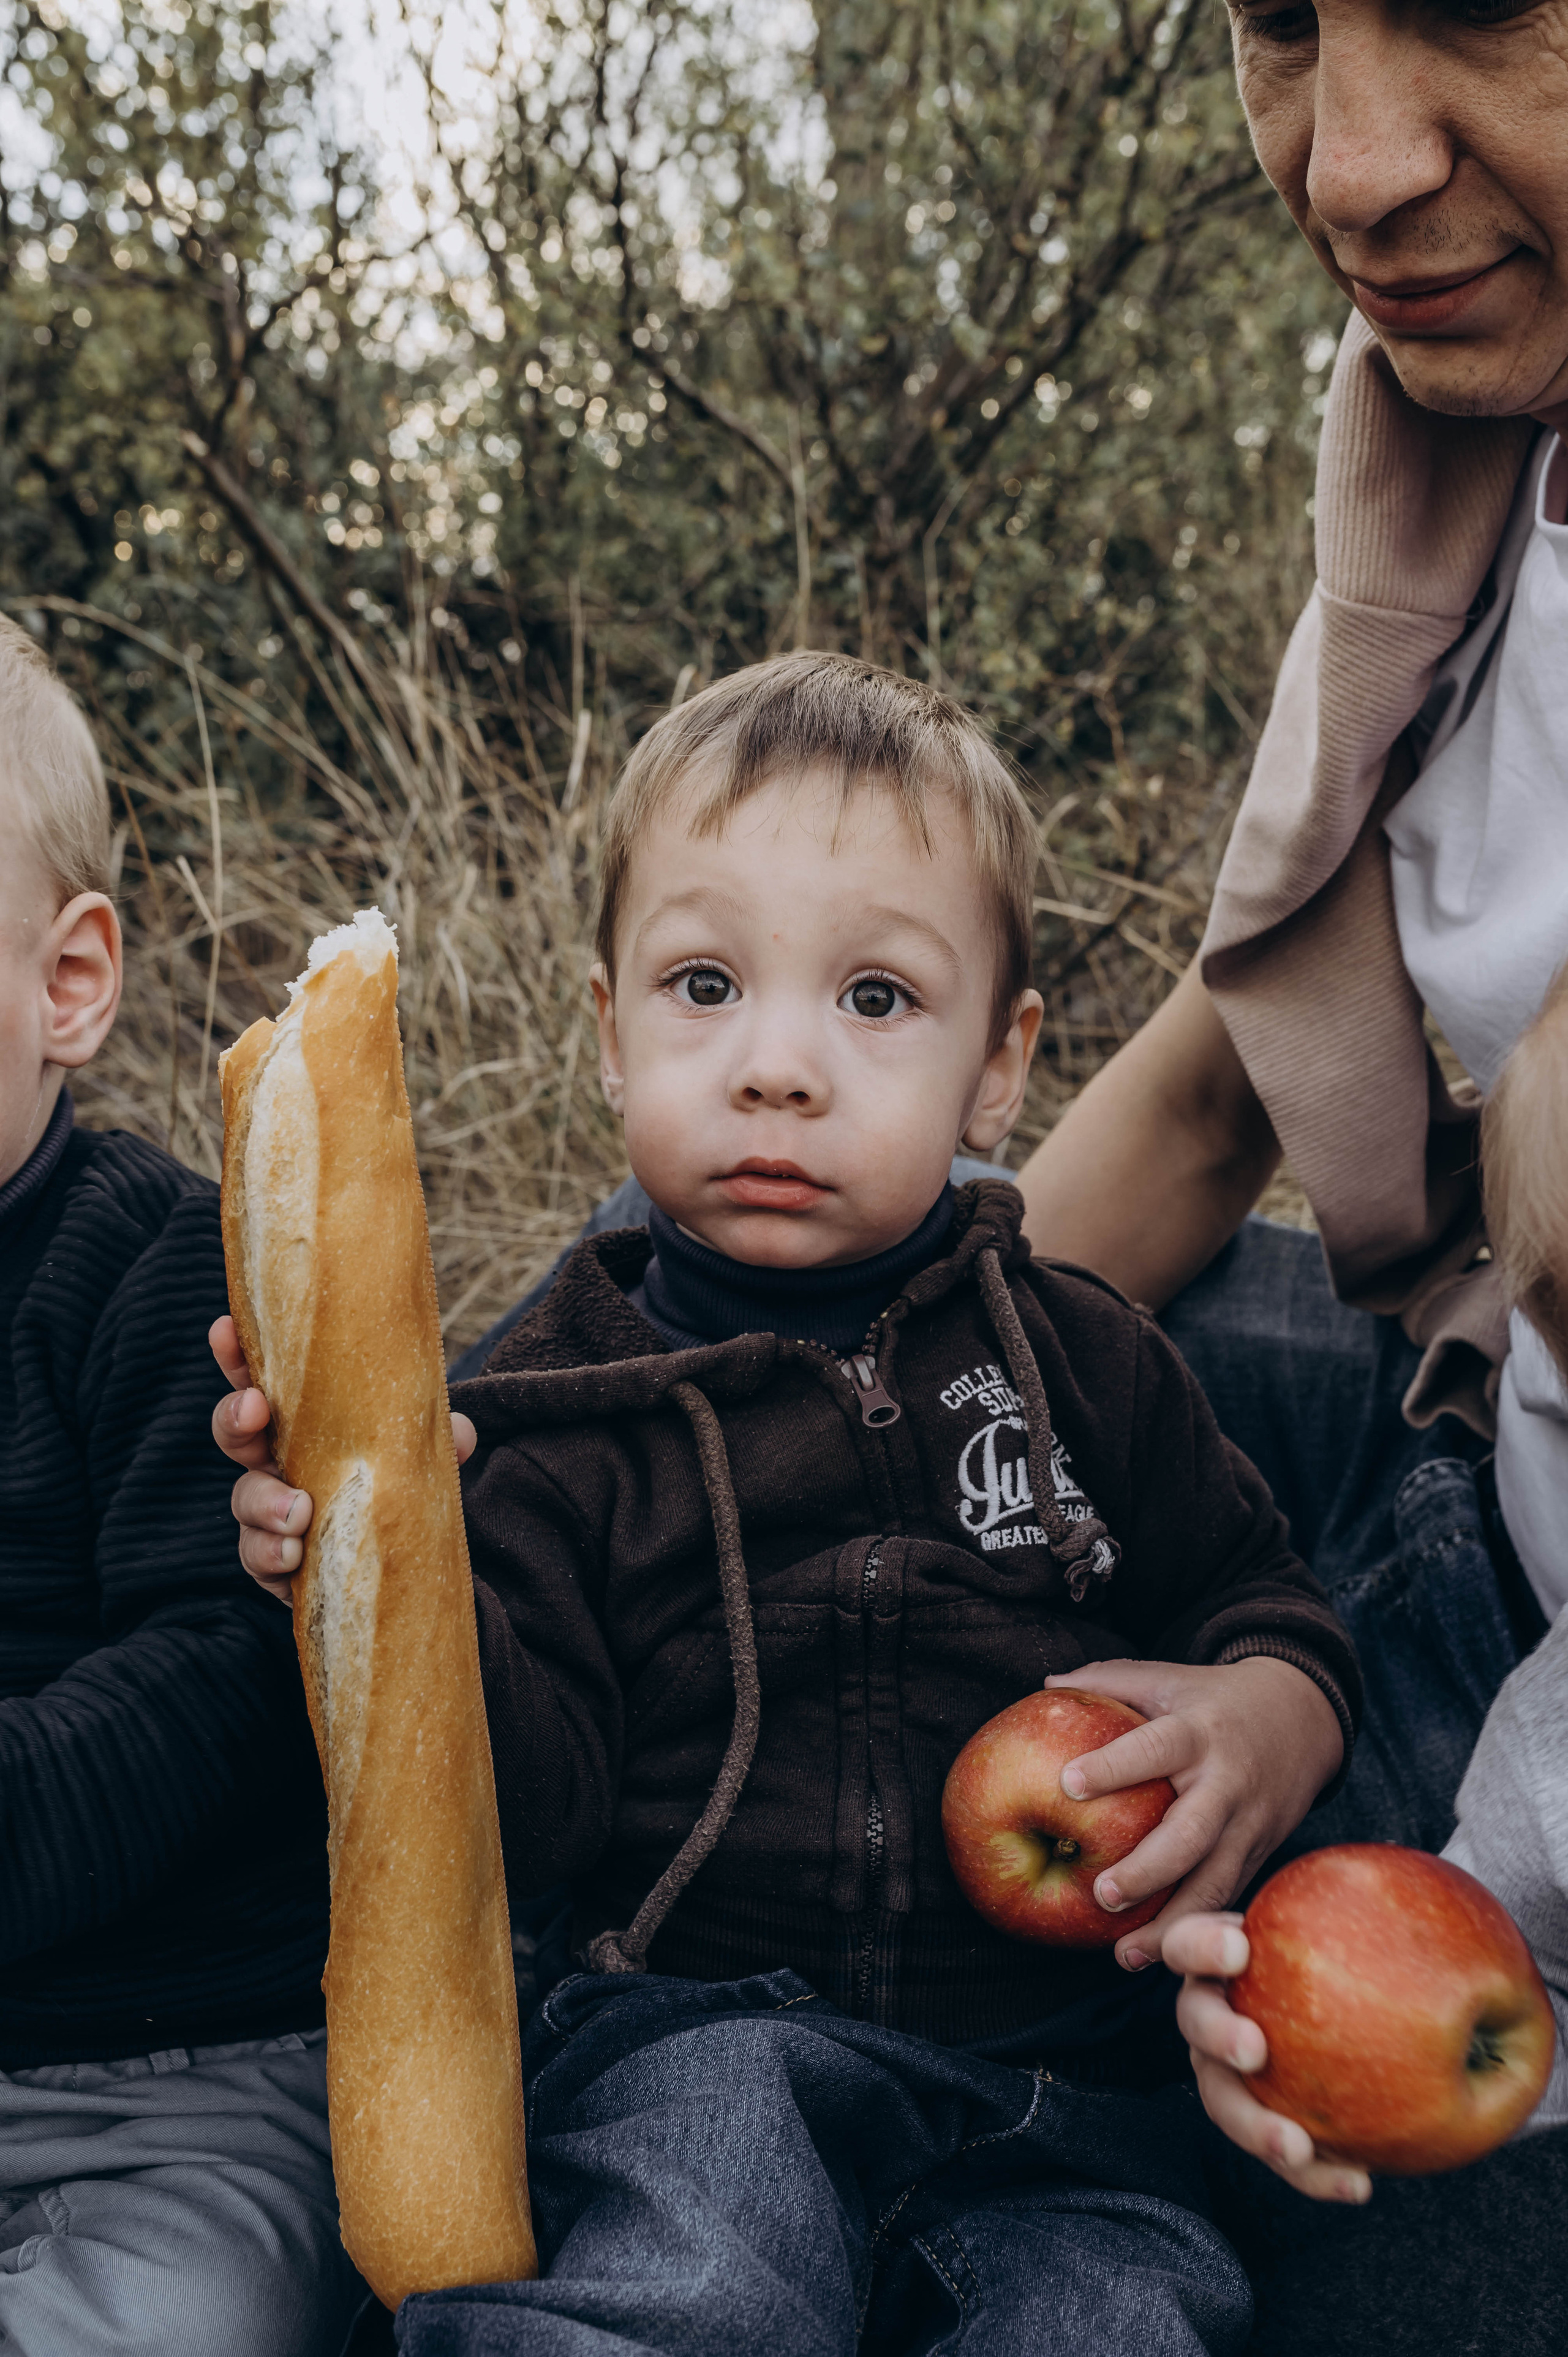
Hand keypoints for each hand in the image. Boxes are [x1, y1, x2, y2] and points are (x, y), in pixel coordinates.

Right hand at [209, 1315, 477, 1604]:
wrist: (399, 1564)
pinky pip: (257, 1556)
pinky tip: (293, 1555)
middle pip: (234, 1432)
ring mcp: (270, 1513)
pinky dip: (271, 1554)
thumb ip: (437, 1440)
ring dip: (265, 1502)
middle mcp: (277, 1463)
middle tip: (254, 1408)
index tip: (225, 1328)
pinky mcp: (275, 1562)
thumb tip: (462, 1432)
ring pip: (244, 1499)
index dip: (238, 1354)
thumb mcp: (421, 1457)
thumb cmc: (395, 1490)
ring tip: (299, 1513)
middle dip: (235, 1416)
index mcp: (304, 1425)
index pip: (263, 1380)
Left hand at [1043, 1656, 1342, 1969]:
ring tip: (1126, 1954)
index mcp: (1200, 1732)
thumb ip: (1110, 1681)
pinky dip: (1193, 1929)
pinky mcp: (1257, 1856)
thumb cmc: (1216, 1701)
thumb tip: (1048, 1686)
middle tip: (1101, 1894)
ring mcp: (1248, 1826)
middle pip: (1191, 1833)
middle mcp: (1227, 1783)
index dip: (1114, 1764)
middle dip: (1147, 1869)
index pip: (1155, 1747)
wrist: (1305, 1721)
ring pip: (1214, 1882)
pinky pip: (1225, 1898)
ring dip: (1171, 1924)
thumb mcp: (1170, 1679)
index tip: (1067, 1783)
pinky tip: (1159, 1957)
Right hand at [1164, 1913, 1371, 2203]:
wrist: (1347, 2007)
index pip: (1190, 1944)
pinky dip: (1316, 2173)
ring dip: (1256, 2126)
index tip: (1241, 1950)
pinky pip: (1282, 2152)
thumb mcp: (1337, 1926)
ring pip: (1224, 2101)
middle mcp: (1209, 2014)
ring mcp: (1225, 2071)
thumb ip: (1360, 1921)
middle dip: (1219, 2036)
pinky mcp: (1260, 2119)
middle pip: (1196, 2025)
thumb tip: (1440, 1928)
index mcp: (1215, 1960)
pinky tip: (1359, 2182)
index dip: (1205, 1947)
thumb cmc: (1338, 1953)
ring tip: (1297, 2148)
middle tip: (1253, 2050)